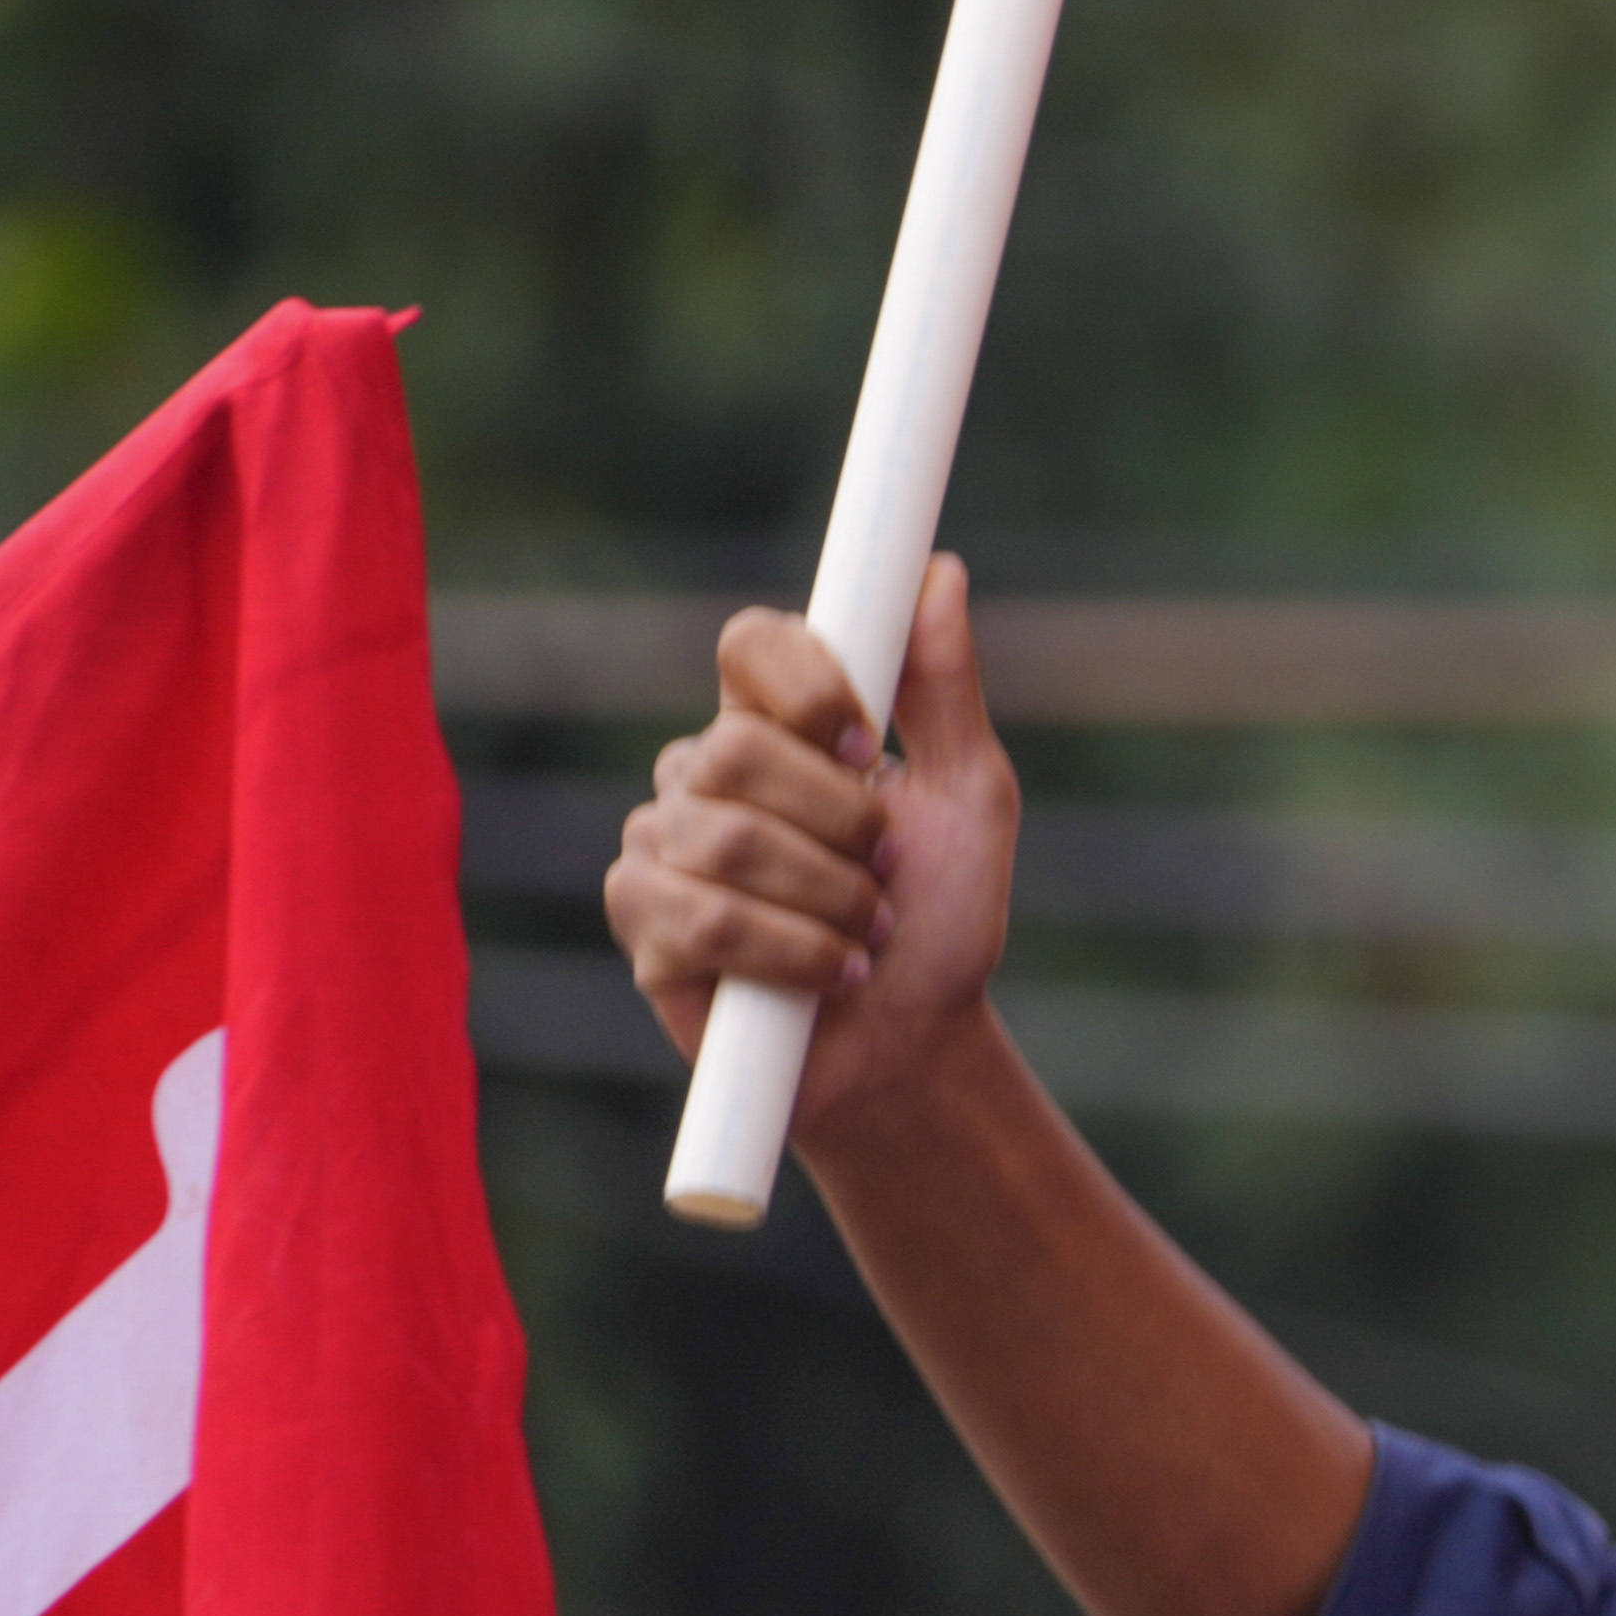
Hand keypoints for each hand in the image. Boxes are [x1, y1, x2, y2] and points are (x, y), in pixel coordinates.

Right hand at [602, 565, 1021, 1160]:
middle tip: (884, 875)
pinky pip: (702, 915)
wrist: (915, 1046)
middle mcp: (706, 773)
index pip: (752, 643)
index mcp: (779, 726)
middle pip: (736, 746)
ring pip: (724, 837)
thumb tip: (940, 569)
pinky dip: (789, 952)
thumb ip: (944, 688)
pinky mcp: (644, 923)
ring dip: (829, 899)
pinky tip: (824, 977)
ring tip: (864, 936)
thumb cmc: (942, 922)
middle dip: (840, 824)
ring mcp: (662, 845)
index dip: (803, 680)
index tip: (864, 739)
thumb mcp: (972, 800)